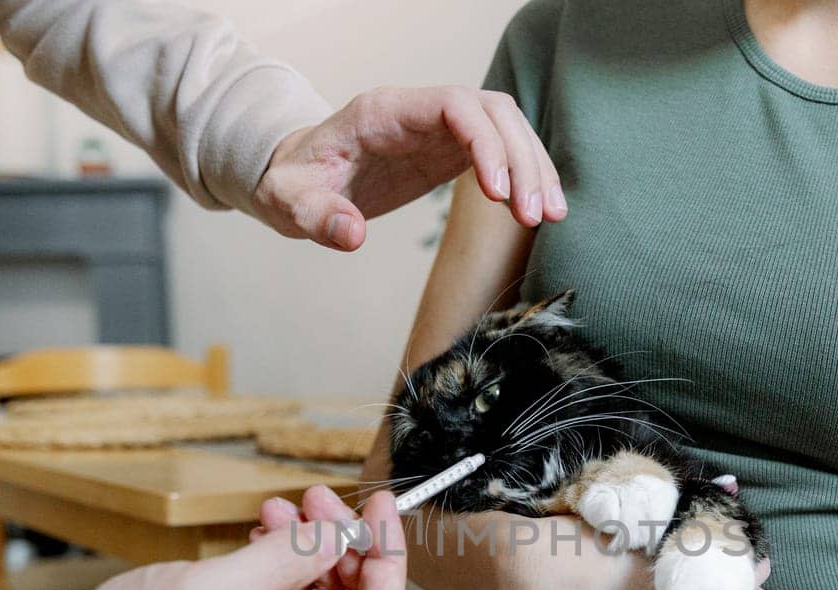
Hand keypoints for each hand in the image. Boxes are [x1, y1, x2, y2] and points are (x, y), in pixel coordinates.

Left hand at [252, 85, 566, 250]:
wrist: (294, 178)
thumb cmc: (291, 184)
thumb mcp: (288, 202)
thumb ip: (316, 215)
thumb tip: (352, 235)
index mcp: (384, 112)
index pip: (454, 106)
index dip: (485, 143)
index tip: (498, 194)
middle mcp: (419, 111)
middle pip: (492, 113)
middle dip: (522, 159)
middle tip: (534, 216)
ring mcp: (439, 128)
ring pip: (506, 127)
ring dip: (534, 167)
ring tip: (549, 216)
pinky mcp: (450, 150)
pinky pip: (502, 150)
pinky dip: (526, 176)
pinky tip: (541, 210)